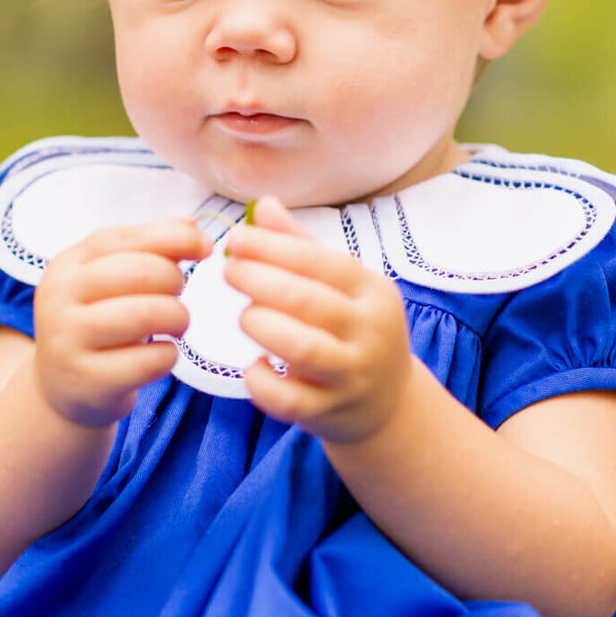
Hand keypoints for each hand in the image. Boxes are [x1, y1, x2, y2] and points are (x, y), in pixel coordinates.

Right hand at [33, 218, 210, 428]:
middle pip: (139, 272)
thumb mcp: (109, 281)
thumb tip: (191, 224)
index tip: (205, 246)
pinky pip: (149, 360)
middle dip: (174, 281)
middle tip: (178, 297)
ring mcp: (69, 341)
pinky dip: (169, 355)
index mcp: (67, 265)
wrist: (62, 389)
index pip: (120, 238)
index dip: (170, 236)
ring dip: (178, 317)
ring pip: (146, 315)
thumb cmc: (98, 323)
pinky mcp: (88, 380)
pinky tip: (162, 354)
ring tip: (177, 325)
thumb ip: (148, 249)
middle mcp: (58, 298)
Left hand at [223, 196, 413, 444]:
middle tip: (228, 271)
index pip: (319, 261)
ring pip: (303, 349)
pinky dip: (262, 383)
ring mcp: (351, 374)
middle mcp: (368, 331)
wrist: (387, 402)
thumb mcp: (342, 286)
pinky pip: (289, 399)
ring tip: (244, 316)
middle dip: (259, 281)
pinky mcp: (330, 411)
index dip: (272, 247)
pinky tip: (252, 366)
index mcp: (372, 290)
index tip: (235, 238)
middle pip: (308, 300)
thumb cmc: (354, 330)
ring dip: (263, 326)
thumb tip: (263, 205)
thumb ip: (301, 247)